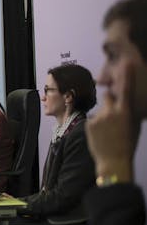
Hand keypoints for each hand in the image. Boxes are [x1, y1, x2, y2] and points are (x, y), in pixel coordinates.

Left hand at [86, 63, 139, 181]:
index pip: (126, 90)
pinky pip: (93, 118)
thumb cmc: (128, 144)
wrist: (113, 161)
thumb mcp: (135, 126)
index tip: (127, 63)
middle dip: (111, 100)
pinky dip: (97, 123)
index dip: (127, 76)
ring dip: (104, 114)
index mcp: (125, 112)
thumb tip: (129, 102)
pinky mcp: (89, 123)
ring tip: (108, 130)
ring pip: (101, 109)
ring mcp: (98, 117)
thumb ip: (130, 111)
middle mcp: (111, 112)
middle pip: (108, 96)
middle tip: (114, 113)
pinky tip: (102, 134)